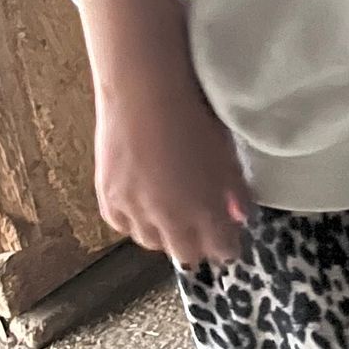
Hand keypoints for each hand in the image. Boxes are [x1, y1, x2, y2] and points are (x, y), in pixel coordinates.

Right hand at [94, 64, 252, 270]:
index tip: (229, 239)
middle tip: (201, 229)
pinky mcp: (107, 199)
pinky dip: (134, 222)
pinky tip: (142, 206)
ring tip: (170, 215)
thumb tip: (240, 216)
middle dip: (197, 246)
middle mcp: (167, 219)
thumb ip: (234, 190)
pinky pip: (123, 226)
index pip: (221, 248)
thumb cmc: (193, 116)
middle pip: (185, 254)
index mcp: (203, 208)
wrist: (142, 94)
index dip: (227, 246)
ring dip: (164, 235)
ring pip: (151, 242)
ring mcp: (134, 211)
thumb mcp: (225, 153)